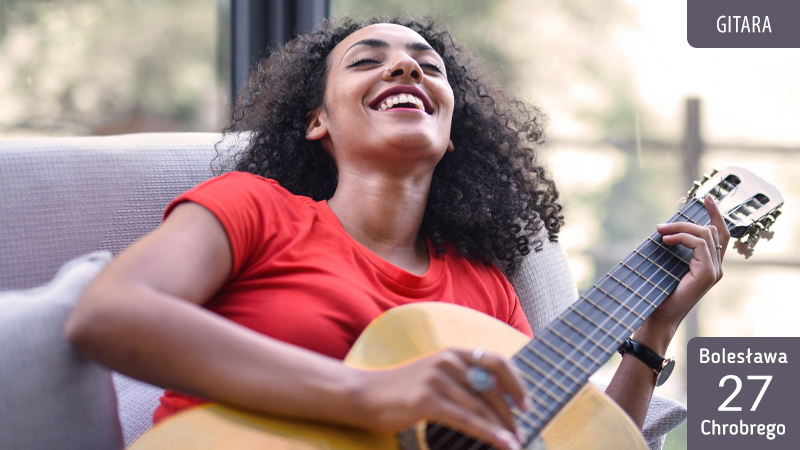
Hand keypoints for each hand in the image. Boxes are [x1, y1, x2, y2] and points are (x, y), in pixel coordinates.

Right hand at [355, 348, 527, 449]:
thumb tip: (495, 397)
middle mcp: (447, 361)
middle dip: (511, 413)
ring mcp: (436, 379)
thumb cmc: (402, 389)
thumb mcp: (436, 374)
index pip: (498, 360)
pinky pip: (466, 419)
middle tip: (520, 431)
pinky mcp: (427, 400)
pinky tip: (502, 443)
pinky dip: (488, 433)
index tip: (526, 403)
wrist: (365, 394)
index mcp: (453, 352)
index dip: (517, 382)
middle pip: (493, 387)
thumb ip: (462, 379)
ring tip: (514, 442)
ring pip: (481, 407)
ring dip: (503, 428)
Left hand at [646, 194, 729, 334]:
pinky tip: (665, 240)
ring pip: (706, 235)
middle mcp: (717, 267)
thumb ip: (675, 248)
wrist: (659, 315)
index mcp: (710, 264)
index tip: (705, 197)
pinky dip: (682, 238)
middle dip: (686, 222)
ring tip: (660, 232)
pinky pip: (700, 245)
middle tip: (661, 226)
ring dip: (680, 229)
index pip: (719, 234)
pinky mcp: (708, 273)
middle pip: (712, 230)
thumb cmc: (660, 293)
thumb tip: (665, 229)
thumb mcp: (668, 264)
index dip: (715, 214)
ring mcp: (714, 271)